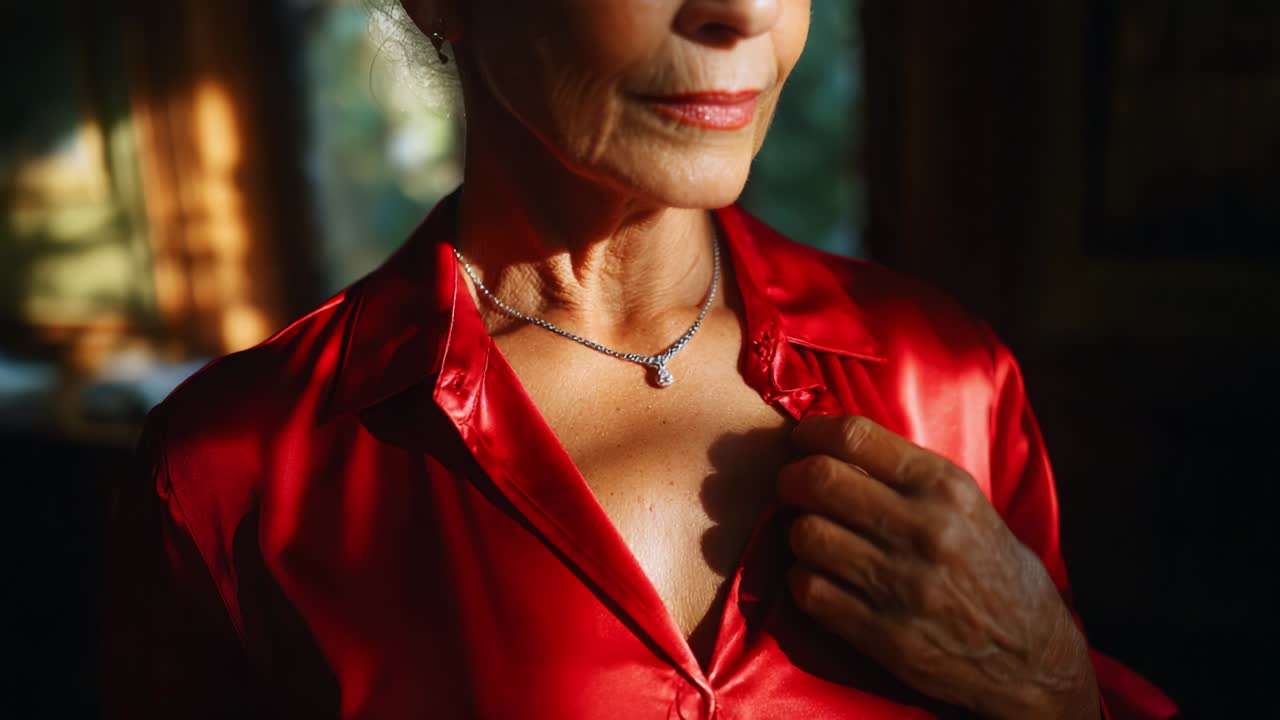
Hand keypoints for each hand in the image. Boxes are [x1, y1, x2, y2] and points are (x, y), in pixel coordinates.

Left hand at [778, 415, 1098, 719]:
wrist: (1032, 658)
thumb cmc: (993, 570)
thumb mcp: (967, 506)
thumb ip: (907, 476)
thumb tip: (833, 446)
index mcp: (945, 488)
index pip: (855, 436)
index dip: (812, 433)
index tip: (800, 440)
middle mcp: (924, 530)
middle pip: (819, 480)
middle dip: (791, 480)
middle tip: (791, 488)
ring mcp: (903, 585)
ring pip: (806, 534)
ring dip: (796, 533)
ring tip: (811, 538)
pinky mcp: (885, 635)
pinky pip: (810, 590)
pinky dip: (803, 580)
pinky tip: (819, 579)